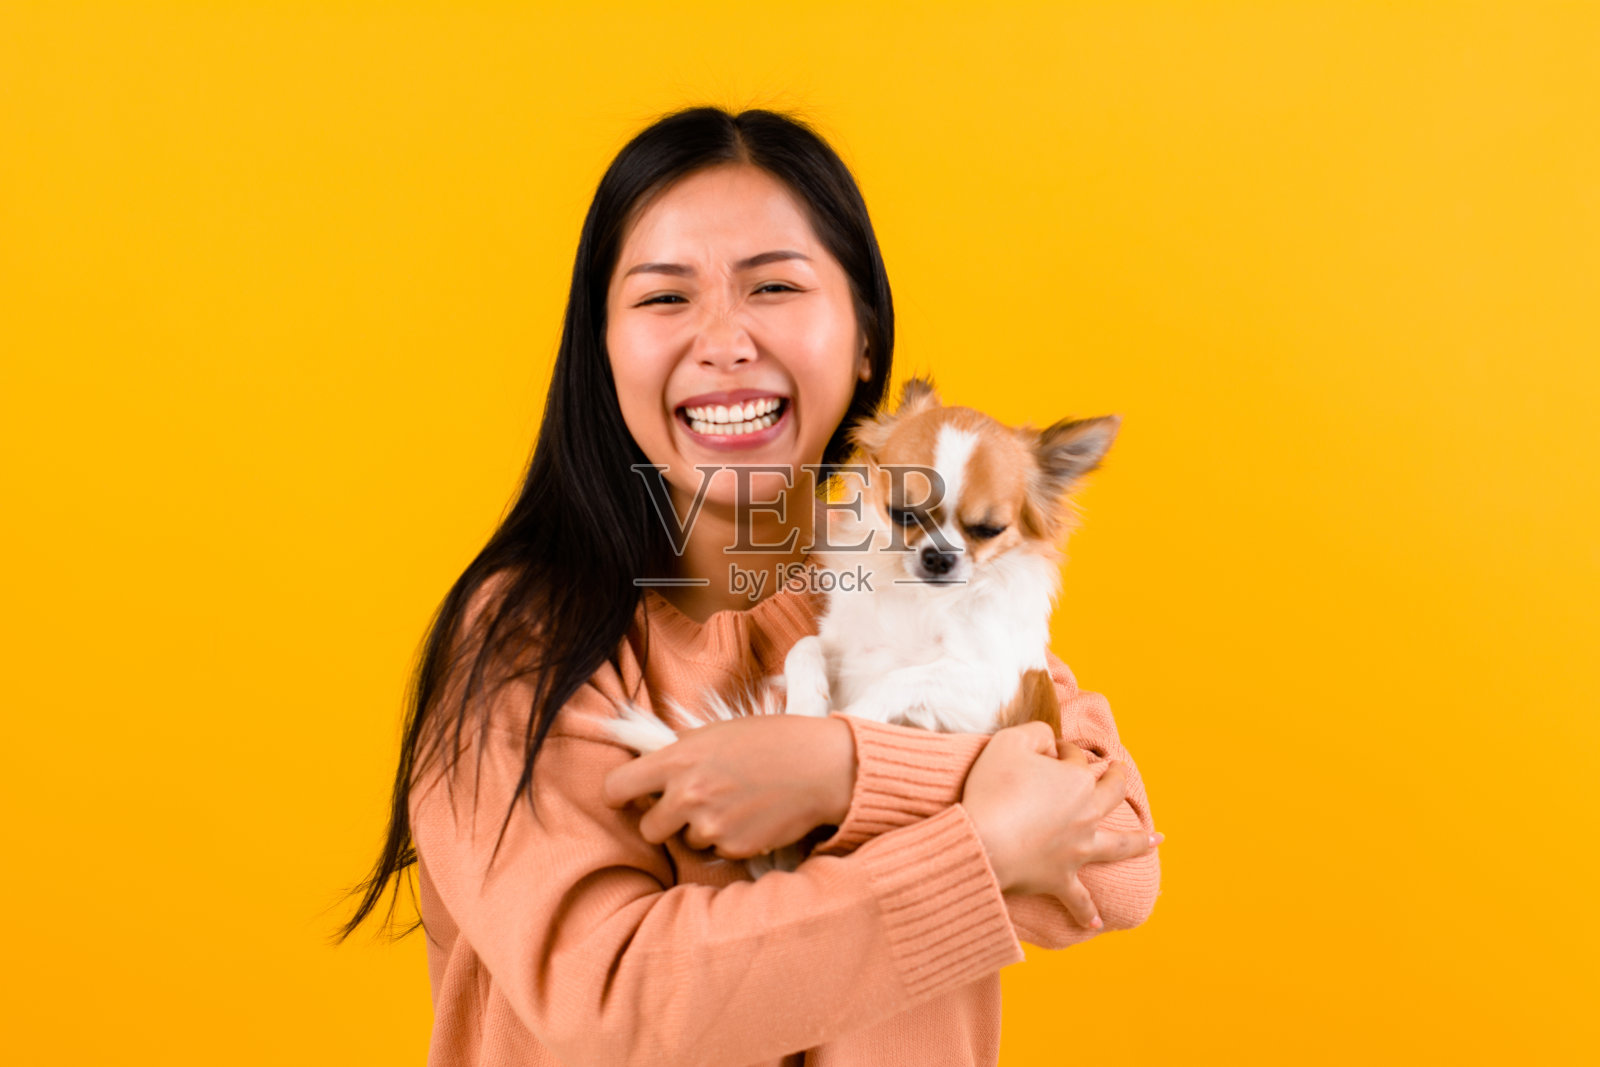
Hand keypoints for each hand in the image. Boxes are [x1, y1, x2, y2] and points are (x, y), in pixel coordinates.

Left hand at [601, 715, 856, 859]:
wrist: (819, 766)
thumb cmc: (769, 741)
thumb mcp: (716, 733)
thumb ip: (679, 753)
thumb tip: (650, 771)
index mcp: (677, 761)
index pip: (617, 787)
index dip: (618, 795)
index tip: (626, 798)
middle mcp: (688, 796)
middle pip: (648, 828)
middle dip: (663, 820)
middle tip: (688, 806)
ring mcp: (711, 827)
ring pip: (686, 841)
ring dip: (701, 828)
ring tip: (734, 802)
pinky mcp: (735, 849)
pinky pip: (718, 850)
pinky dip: (730, 838)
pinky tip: (752, 815)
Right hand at [961, 721, 1160, 928]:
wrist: (982, 842)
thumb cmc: (992, 789)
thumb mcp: (1010, 742)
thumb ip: (1036, 732)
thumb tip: (1051, 741)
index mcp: (1077, 780)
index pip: (1075, 759)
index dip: (1062, 750)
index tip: (1048, 750)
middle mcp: (1086, 814)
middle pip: (1111, 793)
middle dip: (1116, 779)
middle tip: (1118, 771)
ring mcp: (1078, 849)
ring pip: (1118, 845)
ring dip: (1138, 842)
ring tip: (1157, 840)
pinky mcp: (1060, 878)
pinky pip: (1079, 899)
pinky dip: (1087, 912)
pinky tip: (1096, 923)